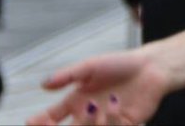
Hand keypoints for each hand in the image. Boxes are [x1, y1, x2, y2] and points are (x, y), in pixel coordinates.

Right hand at [26, 49, 168, 125]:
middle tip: (54, 125)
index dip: (41, 122)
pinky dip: (111, 119)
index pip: (52, 117)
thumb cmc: (120, 64)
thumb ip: (68, 76)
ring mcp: (104, 122)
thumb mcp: (91, 66)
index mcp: (76, 101)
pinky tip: (116, 103)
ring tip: (96, 105)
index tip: (33, 121)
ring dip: (90, 122)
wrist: (151, 67)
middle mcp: (87, 116)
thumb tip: (43, 84)